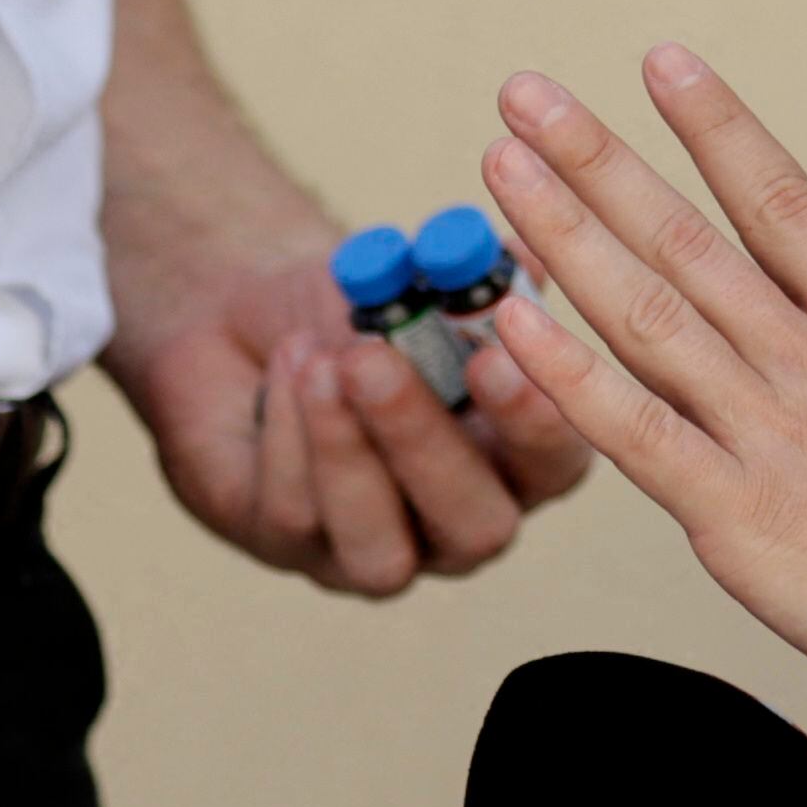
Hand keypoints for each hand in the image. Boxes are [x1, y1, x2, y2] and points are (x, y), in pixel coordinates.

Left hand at [104, 245, 596, 596]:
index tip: (490, 358)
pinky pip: (292, 515)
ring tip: (314, 356)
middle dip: (421, 441)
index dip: (531, 423)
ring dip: (341, 443)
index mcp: (515, 454)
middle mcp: (458, 521)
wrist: (252, 319)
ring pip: (378, 547)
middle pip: (474, 526)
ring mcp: (377, 550)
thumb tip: (513, 255)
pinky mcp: (294, 551)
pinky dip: (285, 431)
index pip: (554, 464)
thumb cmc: (355, 310)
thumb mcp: (411, 279)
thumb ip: (469, 273)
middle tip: (371, 359)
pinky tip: (286, 365)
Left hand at [482, 47, 806, 734]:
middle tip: (526, 92)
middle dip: (598, 160)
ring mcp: (770, 433)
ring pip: (646, 314)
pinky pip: (635, 436)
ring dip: (565, 236)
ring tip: (500, 166)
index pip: (781, 198)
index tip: (661, 62)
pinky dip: (569, 378)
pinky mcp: (742, 520)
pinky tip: (512, 325)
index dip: (716, 127)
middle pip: (685, 237)